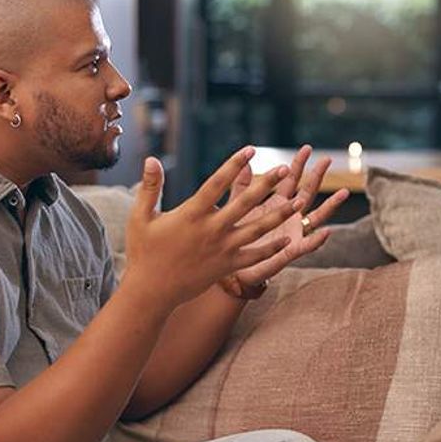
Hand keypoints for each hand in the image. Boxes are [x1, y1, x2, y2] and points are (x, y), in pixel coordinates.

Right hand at [123, 147, 300, 305]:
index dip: (234, 164)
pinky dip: (272, 247)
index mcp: (192, 213)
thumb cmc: (144, 252)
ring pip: (258, 228)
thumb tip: (152, 158)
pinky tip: (288, 239)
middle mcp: (212, 229)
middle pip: (245, 202)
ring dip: (280, 213)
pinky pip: (255, 256)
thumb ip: (150, 187)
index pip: (217, 182)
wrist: (151, 292)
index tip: (250, 149)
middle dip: (267, 183)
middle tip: (285, 168)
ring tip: (299, 200)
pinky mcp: (227, 266)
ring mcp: (222, 249)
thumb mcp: (141, 217)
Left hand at [228, 145, 349, 287]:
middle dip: (317, 176)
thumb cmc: (235, 237)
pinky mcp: (290, 252)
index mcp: (276, 204)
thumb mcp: (236, 208)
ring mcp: (293, 233)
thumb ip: (241, 187)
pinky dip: (317, 240)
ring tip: (344, 193)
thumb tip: (245, 163)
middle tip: (327, 159)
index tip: (307, 148)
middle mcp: (289, 217)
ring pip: (316, 217)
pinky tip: (327, 231)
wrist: (231, 268)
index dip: (299, 165)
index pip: (291, 180)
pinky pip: (307, 246)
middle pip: (307, 192)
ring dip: (330, 205)